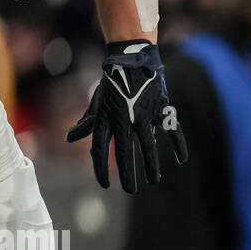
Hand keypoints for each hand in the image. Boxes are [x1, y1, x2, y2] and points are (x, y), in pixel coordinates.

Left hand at [67, 39, 187, 192]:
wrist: (130, 59)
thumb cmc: (111, 85)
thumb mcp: (96, 104)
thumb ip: (87, 123)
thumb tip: (69, 138)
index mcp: (106, 119)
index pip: (100, 150)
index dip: (100, 169)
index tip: (104, 185)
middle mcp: (124, 119)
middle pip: (124, 153)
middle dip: (127, 174)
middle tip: (129, 190)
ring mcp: (143, 114)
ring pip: (148, 145)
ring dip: (150, 164)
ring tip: (153, 180)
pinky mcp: (160, 108)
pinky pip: (171, 129)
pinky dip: (177, 144)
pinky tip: (181, 159)